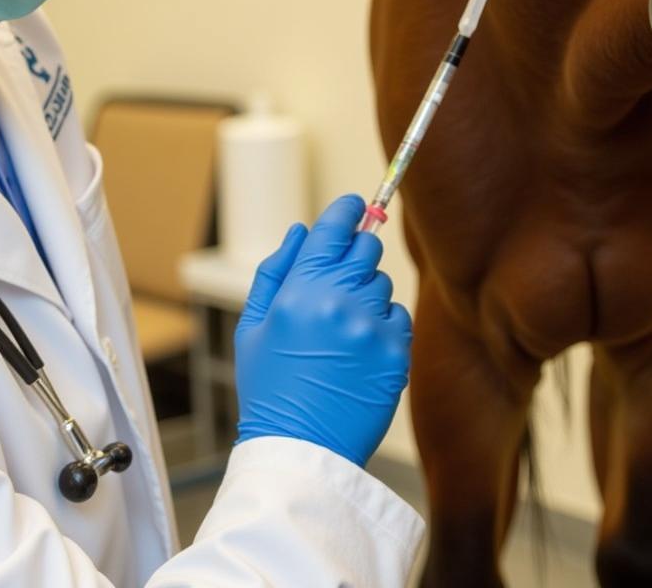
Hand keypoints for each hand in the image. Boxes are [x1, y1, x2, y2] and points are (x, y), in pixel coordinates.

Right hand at [234, 195, 411, 467]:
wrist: (301, 447)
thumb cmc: (270, 386)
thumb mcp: (252, 325)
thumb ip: (275, 270)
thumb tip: (301, 230)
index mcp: (301, 289)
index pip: (335, 228)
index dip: (347, 210)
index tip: (354, 205)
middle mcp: (341, 300)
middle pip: (366, 248)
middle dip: (354, 254)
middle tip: (338, 280)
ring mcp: (373, 327)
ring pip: (382, 283)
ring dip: (365, 294)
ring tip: (340, 330)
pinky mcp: (396, 352)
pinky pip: (398, 317)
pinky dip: (382, 325)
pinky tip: (358, 350)